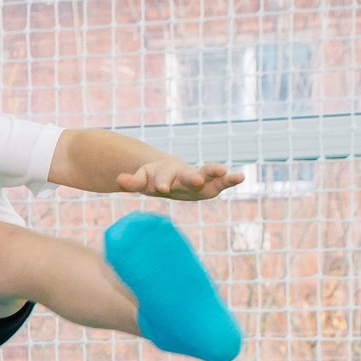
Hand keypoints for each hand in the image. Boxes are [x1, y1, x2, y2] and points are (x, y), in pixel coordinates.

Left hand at [120, 159, 242, 200]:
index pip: (163, 178)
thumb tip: (119, 180)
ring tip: (226, 173)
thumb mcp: (141, 180)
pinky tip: (241, 177)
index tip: (160, 187)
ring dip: (215, 174)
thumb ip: (132, 181)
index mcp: (165, 173)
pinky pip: (220, 182)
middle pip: (187, 174)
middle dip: (191, 177)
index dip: (162, 181)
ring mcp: (197, 178)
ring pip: (207, 174)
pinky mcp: (209, 184)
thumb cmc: (152, 178)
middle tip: (196, 179)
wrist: (167, 173)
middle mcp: (183, 174)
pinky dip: (230, 180)